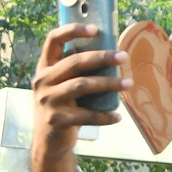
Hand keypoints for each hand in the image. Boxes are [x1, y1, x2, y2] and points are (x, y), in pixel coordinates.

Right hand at [32, 24, 128, 152]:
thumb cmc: (65, 106)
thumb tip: (115, 53)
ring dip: (109, 84)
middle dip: (102, 57)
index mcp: (45, 67)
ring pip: (82, 85)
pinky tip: (118, 116)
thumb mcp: (64, 84)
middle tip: (124, 56)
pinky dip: (105, 116)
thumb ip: (78, 71)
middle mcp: (42, 81)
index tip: (96, 29)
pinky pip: (86, 115)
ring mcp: (47, 100)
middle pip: (74, 62)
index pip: (53, 40)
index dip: (73, 30)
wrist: (49, 142)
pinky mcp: (55, 120)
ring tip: (129, 84)